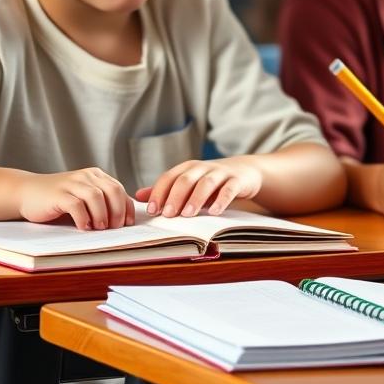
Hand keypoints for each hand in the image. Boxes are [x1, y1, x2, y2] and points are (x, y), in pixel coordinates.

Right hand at [17, 167, 134, 230]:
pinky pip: (76, 205)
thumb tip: (123, 219)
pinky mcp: (58, 194)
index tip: (128, 223)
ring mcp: (71, 183)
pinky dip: (83, 218)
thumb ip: (101, 202)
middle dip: (117, 211)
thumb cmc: (58, 199)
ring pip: (96, 197)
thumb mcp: (83, 197)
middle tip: (115, 227)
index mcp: (95, 176)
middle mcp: (85, 176)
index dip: (126, 207)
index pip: (119, 189)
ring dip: (101, 215)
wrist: (27, 192)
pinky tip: (83, 227)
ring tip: (99, 228)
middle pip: (111, 191)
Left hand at [135, 156, 263, 216]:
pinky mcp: (237, 180)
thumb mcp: (189, 183)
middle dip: (175, 197)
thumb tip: (138, 196)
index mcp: (187, 168)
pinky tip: (214, 212)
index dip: (159, 193)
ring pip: (206, 183)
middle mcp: (202, 168)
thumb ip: (166, 189)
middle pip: (186, 179)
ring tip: (188, 214)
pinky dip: (221, 200)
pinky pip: (229, 189)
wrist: (245, 172)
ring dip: (196, 198)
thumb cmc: (211, 182)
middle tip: (168, 215)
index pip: (169, 178)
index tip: (152, 211)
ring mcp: (221, 173)